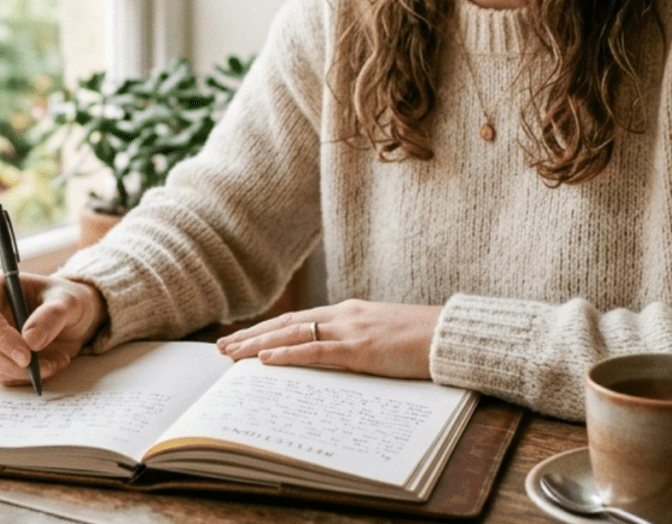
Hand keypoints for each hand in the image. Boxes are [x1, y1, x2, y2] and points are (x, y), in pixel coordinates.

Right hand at [0, 270, 106, 384]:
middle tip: (43, 368)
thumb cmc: (66, 301)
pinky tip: (48, 364)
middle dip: (9, 362)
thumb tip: (30, 340)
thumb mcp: (69, 302)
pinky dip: (25, 377)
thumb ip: (53, 315)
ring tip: (54, 362)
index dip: (0, 337)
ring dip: (21, 372)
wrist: (71, 318)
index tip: (26, 355)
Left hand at [217, 299, 441, 378]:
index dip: (268, 327)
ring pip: (292, 334)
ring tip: (232, 354)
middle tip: (223, 347)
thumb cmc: (421, 339)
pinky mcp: (359, 348)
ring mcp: (350, 329)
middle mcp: (343, 314)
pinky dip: (286, 354)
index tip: (243, 337)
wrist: (448, 335)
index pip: (298, 318)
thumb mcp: (382, 335)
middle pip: (286, 323)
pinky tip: (265, 360)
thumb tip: (338, 356)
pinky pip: (315, 350)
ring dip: (258, 344)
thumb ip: (358, 340)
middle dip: (252, 334)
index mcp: (348, 312)